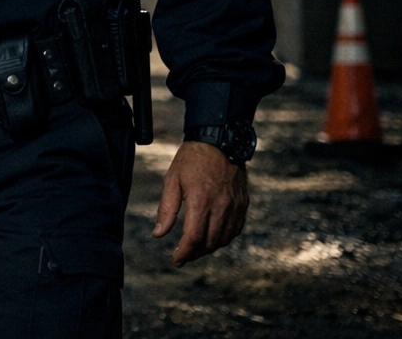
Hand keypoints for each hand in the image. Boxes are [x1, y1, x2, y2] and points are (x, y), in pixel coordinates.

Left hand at [152, 140, 248, 265]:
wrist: (219, 141)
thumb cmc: (191, 160)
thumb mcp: (172, 180)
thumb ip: (166, 209)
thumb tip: (158, 234)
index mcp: (201, 200)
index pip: (193, 237)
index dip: (184, 253)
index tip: (176, 260)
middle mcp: (221, 206)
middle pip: (209, 242)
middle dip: (195, 253)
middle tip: (183, 256)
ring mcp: (235, 206)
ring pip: (224, 239)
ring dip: (209, 248)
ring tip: (195, 249)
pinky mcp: (243, 204)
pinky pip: (235, 230)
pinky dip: (224, 238)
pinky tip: (213, 238)